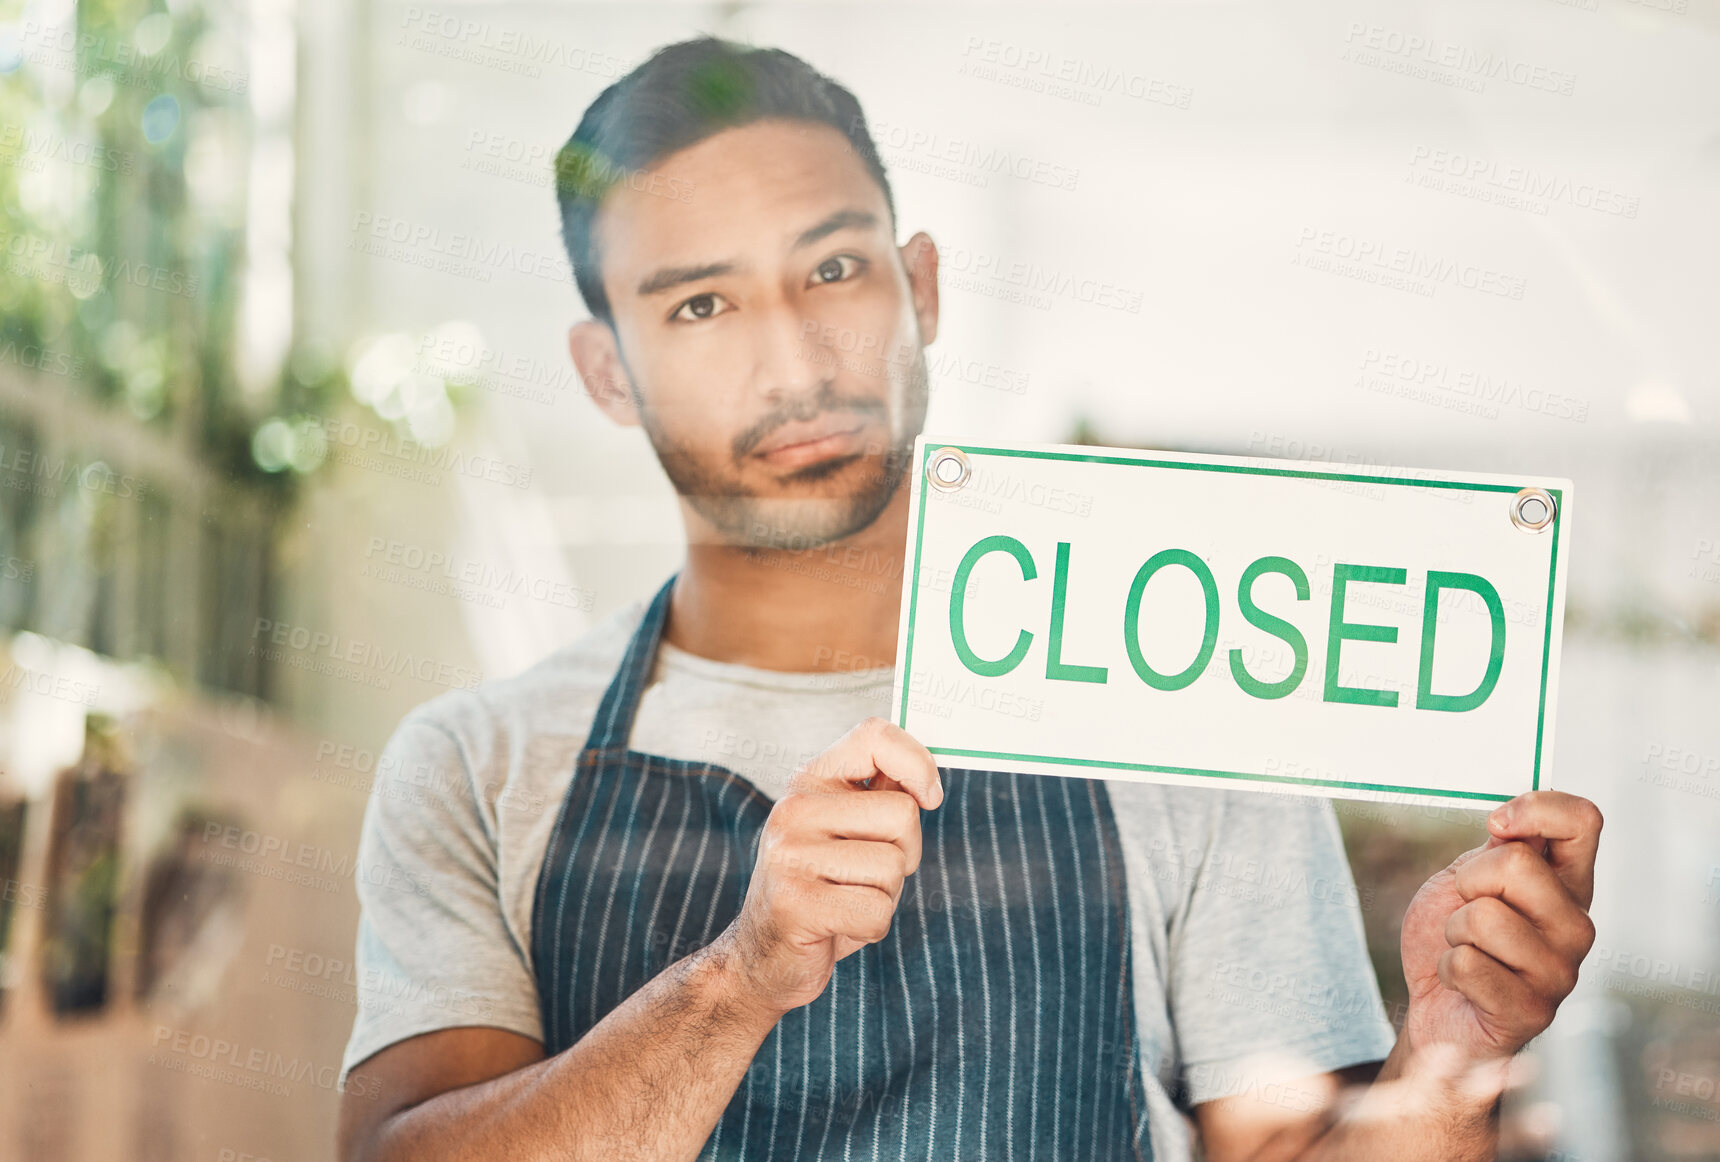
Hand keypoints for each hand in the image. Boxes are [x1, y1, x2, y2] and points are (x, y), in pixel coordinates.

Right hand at [722, 717, 942, 1016]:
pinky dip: (871, 928)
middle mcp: (793, 809)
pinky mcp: (795, 902)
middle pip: (902, 813)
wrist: (760, 957)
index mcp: (808, 782)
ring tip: (846, 901)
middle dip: (904, 853)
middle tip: (865, 875)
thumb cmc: (822, 890)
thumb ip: (881, 796)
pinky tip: (837, 927)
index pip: (874, 736)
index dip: (918, 763)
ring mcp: (790, 855)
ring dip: (885, 896)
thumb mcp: (845, 832)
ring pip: (893, 866)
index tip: (929, 797)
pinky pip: (877, 911)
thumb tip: (929, 781)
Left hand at [1400, 791, 1601, 1062]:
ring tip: (1466, 950)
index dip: (1536, 810)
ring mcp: (1560, 971)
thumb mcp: (1468, 879)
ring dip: (1454, 931)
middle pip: (1517, 864)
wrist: (1437, 1010)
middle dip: (1468, 881)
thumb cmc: (1454, 940)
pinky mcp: (1533, 1011)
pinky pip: (1467, 963)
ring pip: (1484, 916)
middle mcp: (1576, 925)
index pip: (1583, 822)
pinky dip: (1447, 968)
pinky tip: (1464, 983)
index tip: (1496, 826)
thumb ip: (1498, 850)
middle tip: (1465, 908)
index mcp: (1567, 884)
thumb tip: (1512, 825)